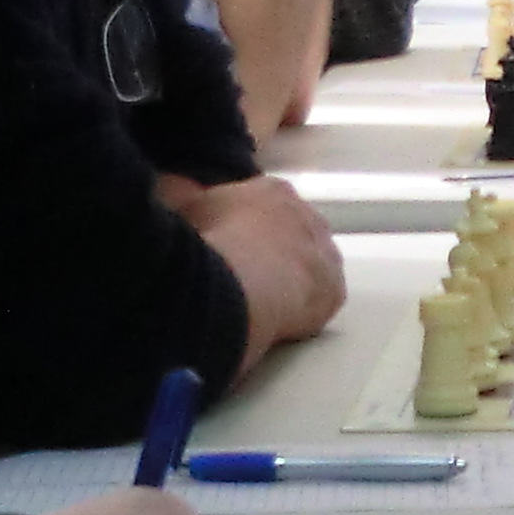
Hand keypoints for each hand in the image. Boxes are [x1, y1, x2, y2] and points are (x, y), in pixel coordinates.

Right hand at [178, 176, 346, 361]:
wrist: (239, 280)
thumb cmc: (210, 240)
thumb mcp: (187, 208)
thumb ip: (188, 199)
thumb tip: (178, 194)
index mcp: (273, 192)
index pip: (266, 206)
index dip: (247, 229)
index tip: (231, 247)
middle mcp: (308, 216)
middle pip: (292, 235)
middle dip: (273, 253)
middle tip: (246, 278)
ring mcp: (326, 253)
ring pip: (311, 267)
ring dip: (291, 281)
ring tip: (262, 302)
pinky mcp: (335, 290)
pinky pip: (320, 301)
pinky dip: (303, 311)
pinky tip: (279, 321)